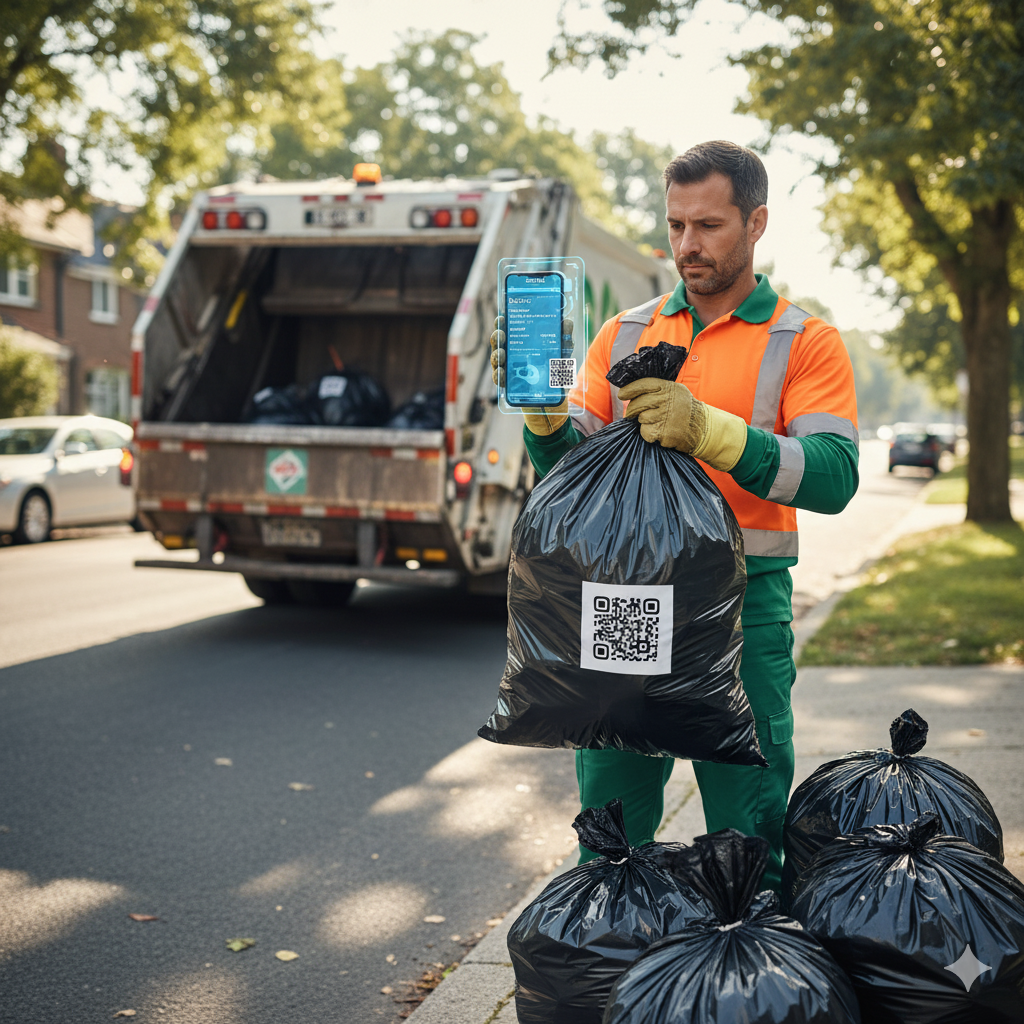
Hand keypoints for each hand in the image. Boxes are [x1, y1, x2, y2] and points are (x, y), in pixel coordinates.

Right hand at [489, 316, 574, 385]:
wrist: (555, 396)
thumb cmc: (555, 369)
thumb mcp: (562, 353)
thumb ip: (564, 338)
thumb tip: (567, 322)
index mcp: (521, 342)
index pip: (508, 329)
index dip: (502, 323)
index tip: (502, 317)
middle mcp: (511, 353)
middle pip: (499, 343)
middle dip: (497, 337)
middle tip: (501, 334)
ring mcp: (508, 369)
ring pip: (496, 360)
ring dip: (496, 355)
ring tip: (500, 353)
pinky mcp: (508, 385)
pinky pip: (500, 380)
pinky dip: (499, 376)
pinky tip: (501, 373)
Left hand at [619, 377, 747, 471]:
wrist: (704, 429)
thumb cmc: (686, 412)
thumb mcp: (677, 393)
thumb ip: (659, 391)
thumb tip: (633, 394)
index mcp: (670, 388)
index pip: (645, 384)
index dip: (631, 389)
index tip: (622, 394)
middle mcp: (668, 400)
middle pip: (639, 403)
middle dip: (633, 409)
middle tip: (631, 414)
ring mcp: (666, 416)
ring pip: (641, 418)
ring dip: (644, 423)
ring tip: (656, 423)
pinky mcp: (664, 431)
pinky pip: (645, 432)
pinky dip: (649, 434)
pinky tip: (659, 433)